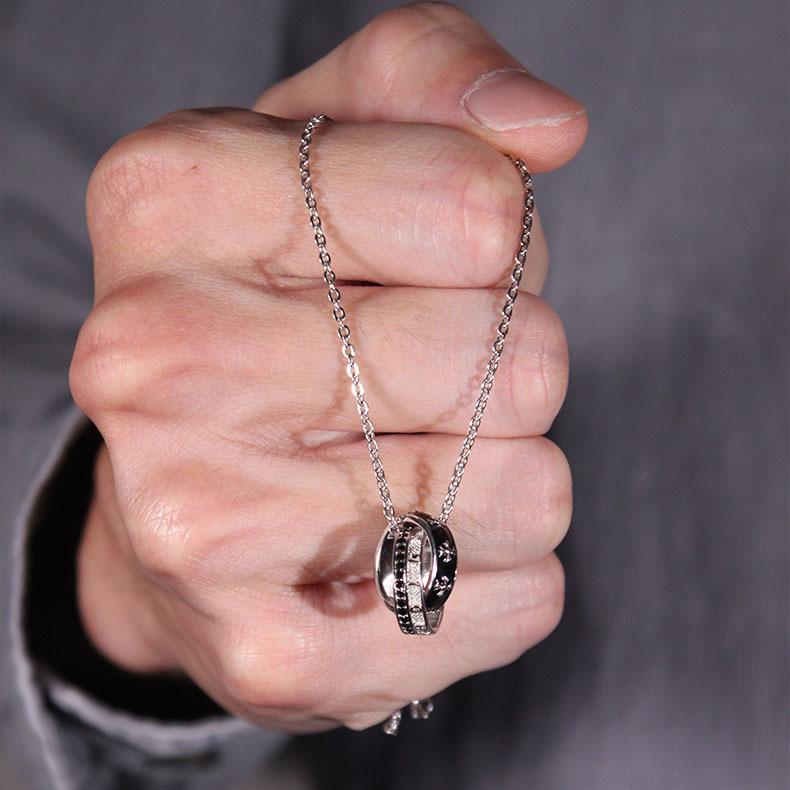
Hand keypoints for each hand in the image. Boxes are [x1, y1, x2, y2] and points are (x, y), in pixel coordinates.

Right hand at [70, 3, 585, 731]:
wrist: (189, 489)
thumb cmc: (277, 302)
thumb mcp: (336, 134)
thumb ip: (439, 81)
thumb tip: (546, 127)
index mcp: (170, 201)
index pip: (474, 202)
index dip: (496, 227)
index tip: (438, 248)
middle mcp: (154, 362)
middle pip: (508, 355)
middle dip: (505, 357)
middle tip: (415, 368)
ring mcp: (199, 523)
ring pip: (529, 488)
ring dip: (503, 466)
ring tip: (400, 457)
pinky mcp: (272, 656)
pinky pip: (519, 602)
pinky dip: (499, 573)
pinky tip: (405, 550)